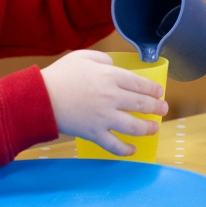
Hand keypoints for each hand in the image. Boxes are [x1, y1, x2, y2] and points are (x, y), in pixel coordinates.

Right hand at [40, 50, 167, 156]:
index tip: (159, 92)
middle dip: (157, 107)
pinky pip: (115, 145)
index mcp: (109, 76)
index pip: (139, 84)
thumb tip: (114, 67)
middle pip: (142, 104)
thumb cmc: (60, 75)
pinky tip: (132, 149)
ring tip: (154, 128)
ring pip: (135, 126)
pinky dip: (126, 150)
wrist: (42, 98)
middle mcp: (112, 97)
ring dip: (148, 128)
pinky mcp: (95, 134)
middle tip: (163, 109)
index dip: (153, 89)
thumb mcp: (82, 56)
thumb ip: (102, 59)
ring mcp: (105, 117)